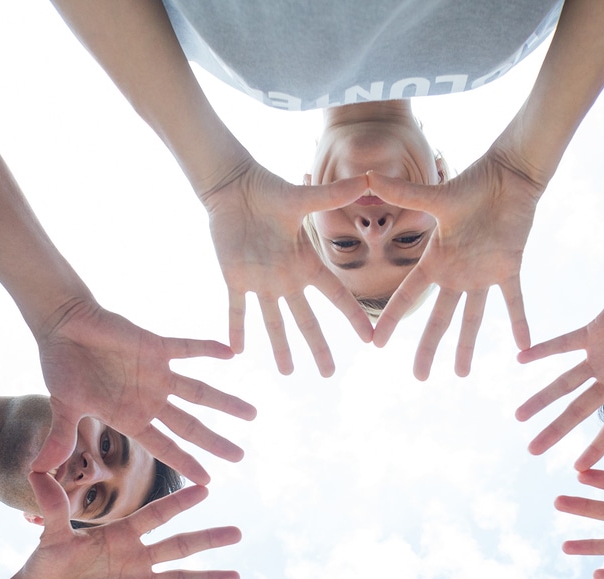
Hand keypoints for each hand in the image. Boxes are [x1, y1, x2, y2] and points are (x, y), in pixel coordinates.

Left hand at [17, 475, 239, 578]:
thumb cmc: (45, 564)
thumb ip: (53, 508)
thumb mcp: (50, 536)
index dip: (180, 503)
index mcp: (122, 535)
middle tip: (237, 533)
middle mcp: (137, 557)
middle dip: (208, 540)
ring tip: (236, 578)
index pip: (156, 516)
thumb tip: (37, 473)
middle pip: (179, 546)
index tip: (206, 489)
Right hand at [30, 298, 253, 485]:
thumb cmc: (62, 365)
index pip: (164, 446)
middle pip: (190, 425)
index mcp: (130, 417)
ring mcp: (156, 373)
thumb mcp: (63, 405)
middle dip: (215, 441)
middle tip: (241, 457)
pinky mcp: (156, 346)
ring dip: (225, 401)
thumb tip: (37, 473)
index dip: (186, 462)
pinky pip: (187, 348)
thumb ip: (60, 438)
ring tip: (252, 414)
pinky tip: (231, 354)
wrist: (63, 324)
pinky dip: (207, 348)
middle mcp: (149, 399)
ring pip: (198, 391)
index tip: (209, 481)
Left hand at [201, 160, 374, 375]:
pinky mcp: (235, 278)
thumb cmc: (269, 189)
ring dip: (280, 347)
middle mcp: (287, 278)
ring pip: (273, 322)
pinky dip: (236, 328)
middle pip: (306, 320)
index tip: (369, 339)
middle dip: (318, 347)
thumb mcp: (303, 197)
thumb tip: (368, 179)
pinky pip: (237, 309)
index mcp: (306, 262)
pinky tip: (238, 351)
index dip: (352, 317)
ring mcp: (261, 281)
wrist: (233, 187)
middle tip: (328, 375)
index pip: (335, 296)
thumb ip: (333, 195)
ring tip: (288, 372)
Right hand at [364, 147, 540, 377]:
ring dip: (467, 345)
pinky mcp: (509, 268)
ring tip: (463, 374)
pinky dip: (519, 322)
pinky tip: (523, 347)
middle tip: (420, 377)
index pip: (407, 295)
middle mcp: (456, 272)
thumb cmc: (473, 183)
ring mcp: (482, 274)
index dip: (393, 319)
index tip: (377, 343)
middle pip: (439, 317)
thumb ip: (404, 193)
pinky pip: (514, 301)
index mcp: (435, 259)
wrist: (509, 176)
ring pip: (472, 317)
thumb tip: (367, 177)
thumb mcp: (437, 195)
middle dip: (429, 347)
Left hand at [517, 263, 603, 467]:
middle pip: (579, 410)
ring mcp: (603, 355)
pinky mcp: (594, 331)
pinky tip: (520, 360)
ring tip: (518, 416)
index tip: (577, 469)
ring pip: (565, 382)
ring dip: (542, 398)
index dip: (596, 447)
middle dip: (556, 431)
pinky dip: (543, 350)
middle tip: (532, 451)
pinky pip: (563, 344)